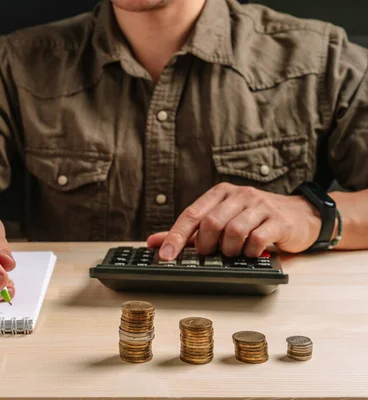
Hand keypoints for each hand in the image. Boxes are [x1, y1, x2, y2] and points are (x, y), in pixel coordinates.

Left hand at [147, 183, 321, 258]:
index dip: (176, 236)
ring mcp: (260, 206)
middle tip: (209, 254)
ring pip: (233, 231)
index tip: (165, 255)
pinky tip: (251, 252)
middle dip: (205, 245)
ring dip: (228, 250)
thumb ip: (188, 232)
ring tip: (233, 253)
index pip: (192, 213)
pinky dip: (249, 251)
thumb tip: (154, 243)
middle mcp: (239, 195)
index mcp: (220, 193)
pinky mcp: (279, 220)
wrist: (301, 216)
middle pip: (211, 222)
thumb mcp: (221, 219)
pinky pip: (257, 238)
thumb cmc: (255, 219)